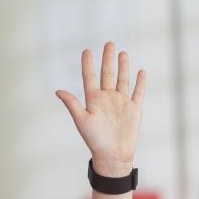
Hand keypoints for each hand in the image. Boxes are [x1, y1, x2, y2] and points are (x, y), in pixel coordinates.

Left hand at [57, 43, 144, 175]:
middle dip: (108, 58)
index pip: (90, 77)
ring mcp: (121, 102)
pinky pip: (137, 92)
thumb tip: (58, 91)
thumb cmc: (95, 141)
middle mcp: (107, 98)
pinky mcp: (134, 109)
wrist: (113, 155)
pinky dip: (140, 82)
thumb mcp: (82, 121)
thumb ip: (72, 104)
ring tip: (123, 53)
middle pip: (107, 73)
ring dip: (123, 66)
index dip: (88, 64)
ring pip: (122, 80)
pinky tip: (140, 71)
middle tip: (109, 43)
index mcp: (93, 99)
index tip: (87, 50)